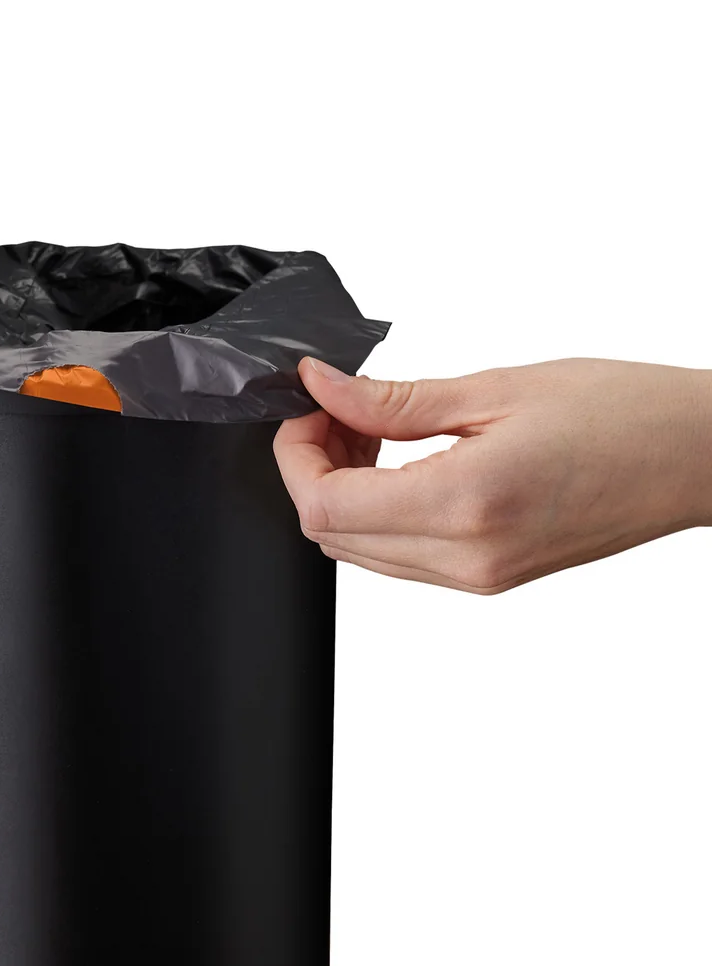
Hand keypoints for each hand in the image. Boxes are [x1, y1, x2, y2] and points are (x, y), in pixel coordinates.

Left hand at [273, 357, 711, 592]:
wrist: (700, 456)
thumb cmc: (623, 412)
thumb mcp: (496, 388)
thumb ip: (393, 399)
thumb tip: (322, 387)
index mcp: (466, 505)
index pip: (324, 507)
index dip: (295, 455)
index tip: (309, 407)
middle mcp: (467, 559)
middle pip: (331, 536)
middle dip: (311, 469)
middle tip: (336, 410)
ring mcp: (478, 578)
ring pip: (359, 551)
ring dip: (343, 492)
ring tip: (371, 430)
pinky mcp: (490, 578)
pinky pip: (400, 557)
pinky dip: (379, 511)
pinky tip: (400, 461)